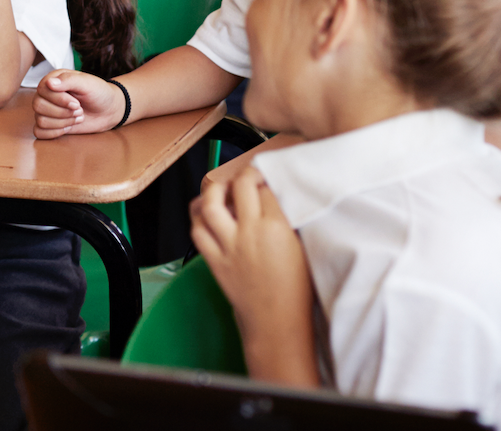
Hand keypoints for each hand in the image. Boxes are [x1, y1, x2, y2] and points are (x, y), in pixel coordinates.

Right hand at [33, 70, 125, 137]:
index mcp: (53, 80)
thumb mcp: (87, 83)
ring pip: (40, 120)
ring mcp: (47, 110)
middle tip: (79, 111)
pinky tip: (68, 127)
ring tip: (77, 117)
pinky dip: (54, 132)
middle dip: (62, 112)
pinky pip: (39, 132)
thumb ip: (69, 80)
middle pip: (38, 106)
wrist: (108, 110)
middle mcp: (46, 94)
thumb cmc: (98, 93)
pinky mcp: (50, 124)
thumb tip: (49, 83)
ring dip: (62, 122)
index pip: (42, 90)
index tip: (77, 103)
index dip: (59, 100)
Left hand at [189, 169, 317, 385]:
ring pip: (210, 205)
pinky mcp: (215, 261)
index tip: (268, 176)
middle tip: (248, 176)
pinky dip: (198, 219)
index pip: (267, 188)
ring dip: (213, 190)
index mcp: (277, 228)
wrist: (278, 325)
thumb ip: (288, 223)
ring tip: (221, 186)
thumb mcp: (302, 250)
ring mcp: (229, 246)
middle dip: (244, 174)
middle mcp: (250, 232)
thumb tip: (277, 201)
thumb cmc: (298, 293)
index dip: (267, 178)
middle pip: (240, 187)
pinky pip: (198, 232)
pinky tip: (205, 214)